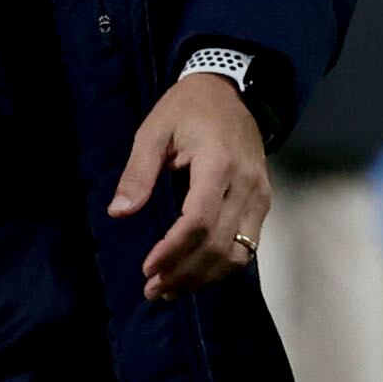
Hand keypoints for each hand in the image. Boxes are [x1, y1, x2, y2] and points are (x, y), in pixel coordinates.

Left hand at [109, 71, 271, 300]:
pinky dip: (222, 266)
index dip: (174, 250)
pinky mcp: (264, 204)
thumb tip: (119, 213)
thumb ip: (138, 173)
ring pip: (240, 254)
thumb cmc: (187, 108)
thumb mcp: (153, 131)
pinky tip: (196, 274)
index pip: (199, 221)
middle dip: (186, 273)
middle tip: (154, 289)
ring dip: (205, 277)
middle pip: (221, 245)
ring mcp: (260, 198)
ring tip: (171, 290)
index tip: (148, 268)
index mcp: (218, 166)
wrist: (231, 92)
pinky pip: (248, 246)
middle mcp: (247, 187)